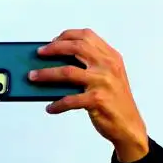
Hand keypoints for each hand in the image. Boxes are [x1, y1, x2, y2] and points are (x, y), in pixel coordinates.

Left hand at [29, 28, 149, 162]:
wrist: (129, 126)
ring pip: (67, 72)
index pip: (87, 36)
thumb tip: (57, 63)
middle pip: (76, 48)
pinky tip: (50, 107)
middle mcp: (108, 66)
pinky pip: (70, 100)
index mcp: (111, 57)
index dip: (67, 36)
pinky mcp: (97, 100)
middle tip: (39, 54)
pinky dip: (57, 104)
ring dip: (46, 74)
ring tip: (33, 77)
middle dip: (53, 49)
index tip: (52, 41)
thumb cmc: (115, 102)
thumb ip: (91, 66)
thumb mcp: (108, 77)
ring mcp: (103, 82)